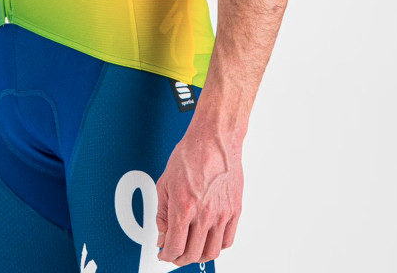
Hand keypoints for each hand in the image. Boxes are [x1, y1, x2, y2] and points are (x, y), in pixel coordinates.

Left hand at [155, 126, 242, 265]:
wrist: (214, 139)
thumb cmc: (190, 154)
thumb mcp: (165, 183)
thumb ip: (162, 214)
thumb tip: (162, 235)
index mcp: (184, 207)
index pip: (175, 247)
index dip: (166, 255)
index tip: (164, 254)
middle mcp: (205, 213)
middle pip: (192, 254)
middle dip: (179, 258)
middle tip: (175, 253)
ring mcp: (222, 213)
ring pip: (211, 252)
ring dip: (198, 255)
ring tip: (191, 248)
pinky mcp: (235, 210)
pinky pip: (227, 240)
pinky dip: (217, 246)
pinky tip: (208, 239)